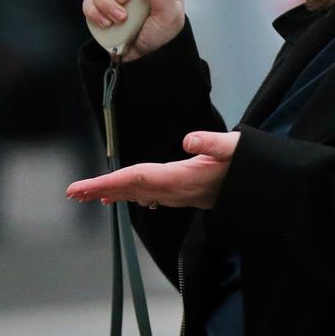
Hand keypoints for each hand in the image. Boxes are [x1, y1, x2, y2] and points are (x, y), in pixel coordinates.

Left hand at [66, 131, 240, 210]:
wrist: (262, 189)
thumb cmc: (249, 165)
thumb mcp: (236, 148)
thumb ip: (212, 143)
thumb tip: (189, 140)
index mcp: (182, 178)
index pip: (138, 179)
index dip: (109, 182)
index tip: (85, 187)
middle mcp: (176, 191)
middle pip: (131, 189)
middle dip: (101, 189)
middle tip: (72, 192)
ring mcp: (179, 195)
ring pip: (139, 194)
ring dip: (113, 192)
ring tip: (89, 193)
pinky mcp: (183, 194)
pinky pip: (150, 195)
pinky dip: (131, 194)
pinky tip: (121, 195)